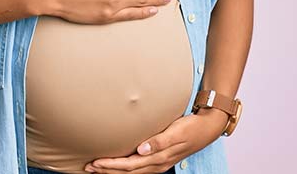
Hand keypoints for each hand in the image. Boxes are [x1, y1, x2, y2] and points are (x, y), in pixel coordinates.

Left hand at [83, 109, 227, 172]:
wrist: (207, 127)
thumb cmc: (191, 127)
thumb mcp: (176, 131)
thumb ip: (159, 141)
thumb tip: (141, 149)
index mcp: (159, 158)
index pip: (129, 165)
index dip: (111, 165)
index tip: (95, 162)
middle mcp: (157, 163)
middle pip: (128, 172)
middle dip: (107, 170)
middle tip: (88, 167)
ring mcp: (159, 162)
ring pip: (132, 172)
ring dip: (114, 171)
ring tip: (97, 168)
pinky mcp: (160, 158)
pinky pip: (139, 167)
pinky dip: (125, 168)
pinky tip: (118, 164)